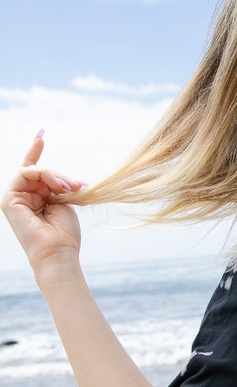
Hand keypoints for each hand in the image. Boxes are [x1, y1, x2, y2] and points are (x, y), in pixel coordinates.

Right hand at [1, 133, 85, 274]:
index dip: (35, 152)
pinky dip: (46, 176)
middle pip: (40, 172)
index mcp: (35, 198)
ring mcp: (14, 197)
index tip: (41, 134)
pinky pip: (26, 174)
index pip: (34, 172)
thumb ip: (59, 186)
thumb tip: (63, 177)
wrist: (57, 251)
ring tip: (71, 188)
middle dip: (60, 176)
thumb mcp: (64, 203)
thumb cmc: (64, 233)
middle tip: (78, 186)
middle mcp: (23, 196)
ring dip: (55, 176)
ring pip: (34, 171)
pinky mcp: (9, 199)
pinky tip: (60, 186)